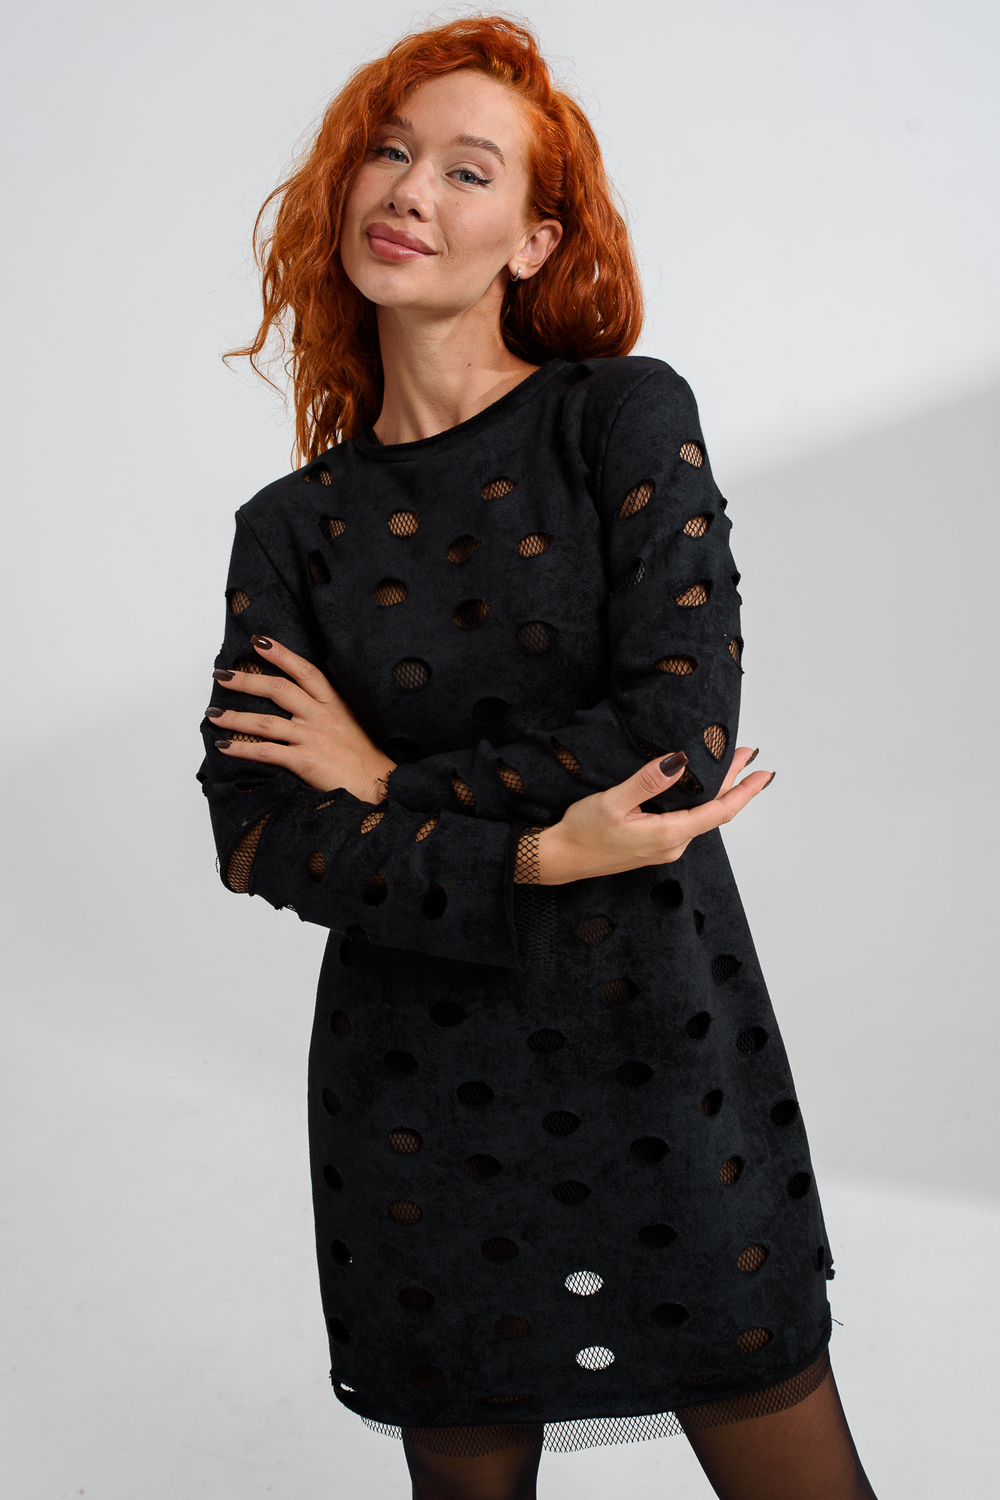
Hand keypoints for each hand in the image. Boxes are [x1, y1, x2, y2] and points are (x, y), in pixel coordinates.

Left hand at [207, 635, 395, 801]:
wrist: (380, 785)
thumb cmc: (367, 758)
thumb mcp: (352, 723)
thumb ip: (328, 711)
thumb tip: (301, 705)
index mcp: (335, 704)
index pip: (305, 671)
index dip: (281, 654)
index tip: (259, 642)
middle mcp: (322, 716)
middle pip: (279, 689)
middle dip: (247, 681)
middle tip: (223, 676)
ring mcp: (313, 737)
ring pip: (266, 722)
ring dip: (235, 717)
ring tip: (213, 714)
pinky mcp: (305, 760)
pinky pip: (266, 752)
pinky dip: (242, 749)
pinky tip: (225, 746)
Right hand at [535, 746, 772, 883]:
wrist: (560, 858)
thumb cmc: (582, 833)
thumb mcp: (613, 802)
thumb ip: (648, 782)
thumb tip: (679, 761)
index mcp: (668, 835)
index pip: (719, 811)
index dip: (745, 791)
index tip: (764, 773)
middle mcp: (672, 845)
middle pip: (714, 811)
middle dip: (734, 783)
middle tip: (748, 755)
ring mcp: (664, 847)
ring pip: (701, 816)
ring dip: (717, 791)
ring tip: (728, 766)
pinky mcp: (653, 845)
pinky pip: (686, 821)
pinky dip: (698, 800)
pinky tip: (697, 789)